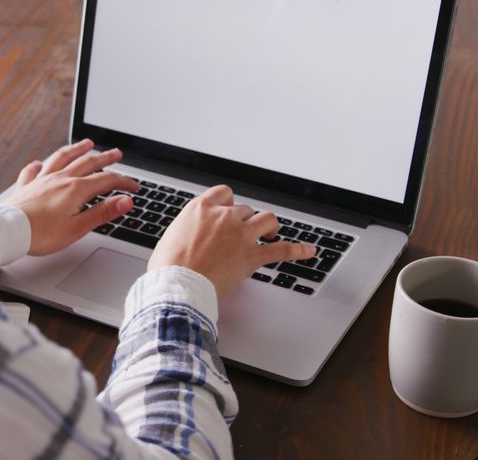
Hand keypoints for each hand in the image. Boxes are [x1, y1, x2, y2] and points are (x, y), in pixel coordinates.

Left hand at [4, 139, 139, 255]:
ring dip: (76, 150)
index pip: (106, 181)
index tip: (134, 186)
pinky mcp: (26, 187)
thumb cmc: (41, 234)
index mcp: (75, 190)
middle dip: (105, 158)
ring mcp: (42, 180)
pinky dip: (39, 165)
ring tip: (86, 144)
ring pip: (62, 159)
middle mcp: (60, 179)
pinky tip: (40, 162)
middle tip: (117, 153)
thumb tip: (125, 201)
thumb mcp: (78, 227)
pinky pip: (33, 170)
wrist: (9, 231)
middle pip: (87, 163)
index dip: (123, 182)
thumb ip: (102, 212)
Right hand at [148, 185, 316, 298]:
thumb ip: (188, 229)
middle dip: (244, 222)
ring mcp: (241, 235)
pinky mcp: (252, 256)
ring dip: (268, 227)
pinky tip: (309, 250)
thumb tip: (189, 236)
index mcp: (202, 208)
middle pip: (244, 210)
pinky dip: (298, 250)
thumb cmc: (168, 266)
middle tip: (239, 236)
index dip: (229, 203)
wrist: (176, 285)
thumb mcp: (172, 236)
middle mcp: (224, 216)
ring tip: (269, 233)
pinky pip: (282, 250)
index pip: (224, 193)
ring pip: (266, 220)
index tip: (229, 210)